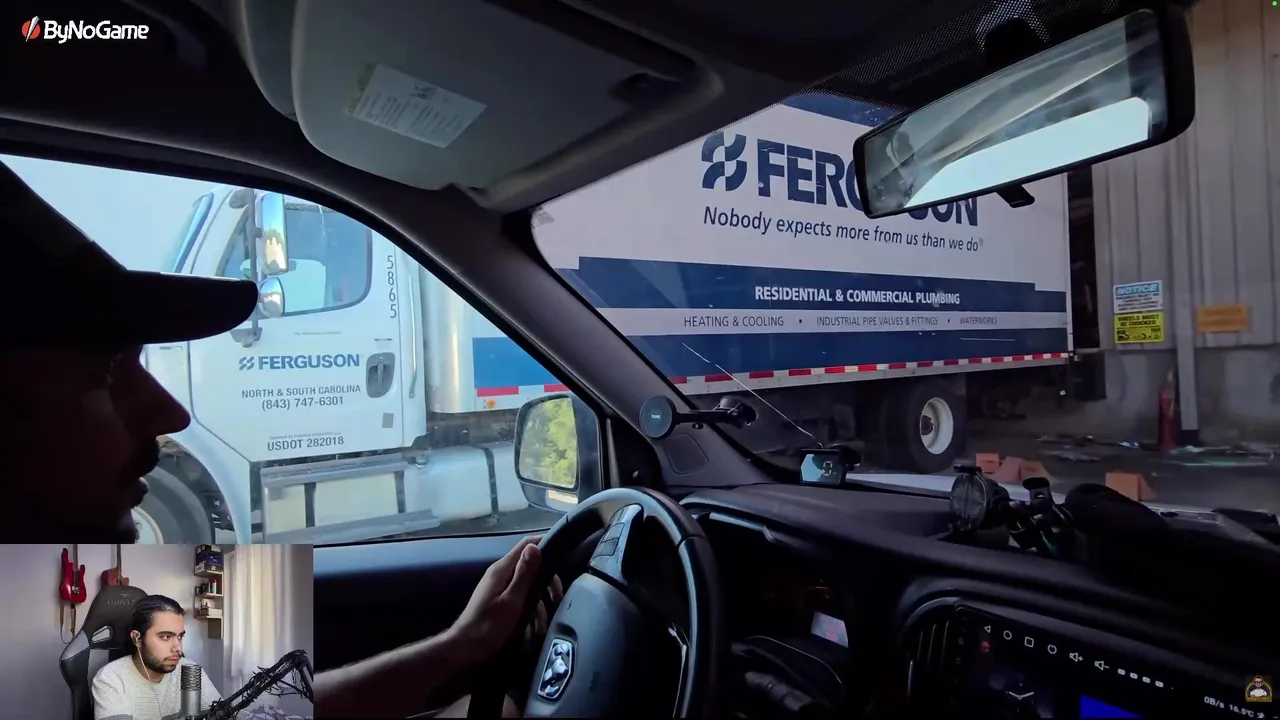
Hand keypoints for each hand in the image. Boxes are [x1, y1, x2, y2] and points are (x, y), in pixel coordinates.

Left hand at [447, 536, 562, 665]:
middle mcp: (501, 573)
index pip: (527, 544)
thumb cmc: (488, 625)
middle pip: (532, 566)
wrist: (466, 648)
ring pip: (529, 586)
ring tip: (542, 624)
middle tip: (556, 599)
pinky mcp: (500, 600)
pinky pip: (521, 599)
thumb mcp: (511, 600)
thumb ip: (524, 574)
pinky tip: (532, 629)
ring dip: (539, 603)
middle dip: (547, 582)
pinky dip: (529, 612)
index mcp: (503, 569)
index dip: (546, 544)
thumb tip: (535, 547)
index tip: (563, 556)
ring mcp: (500, 587)